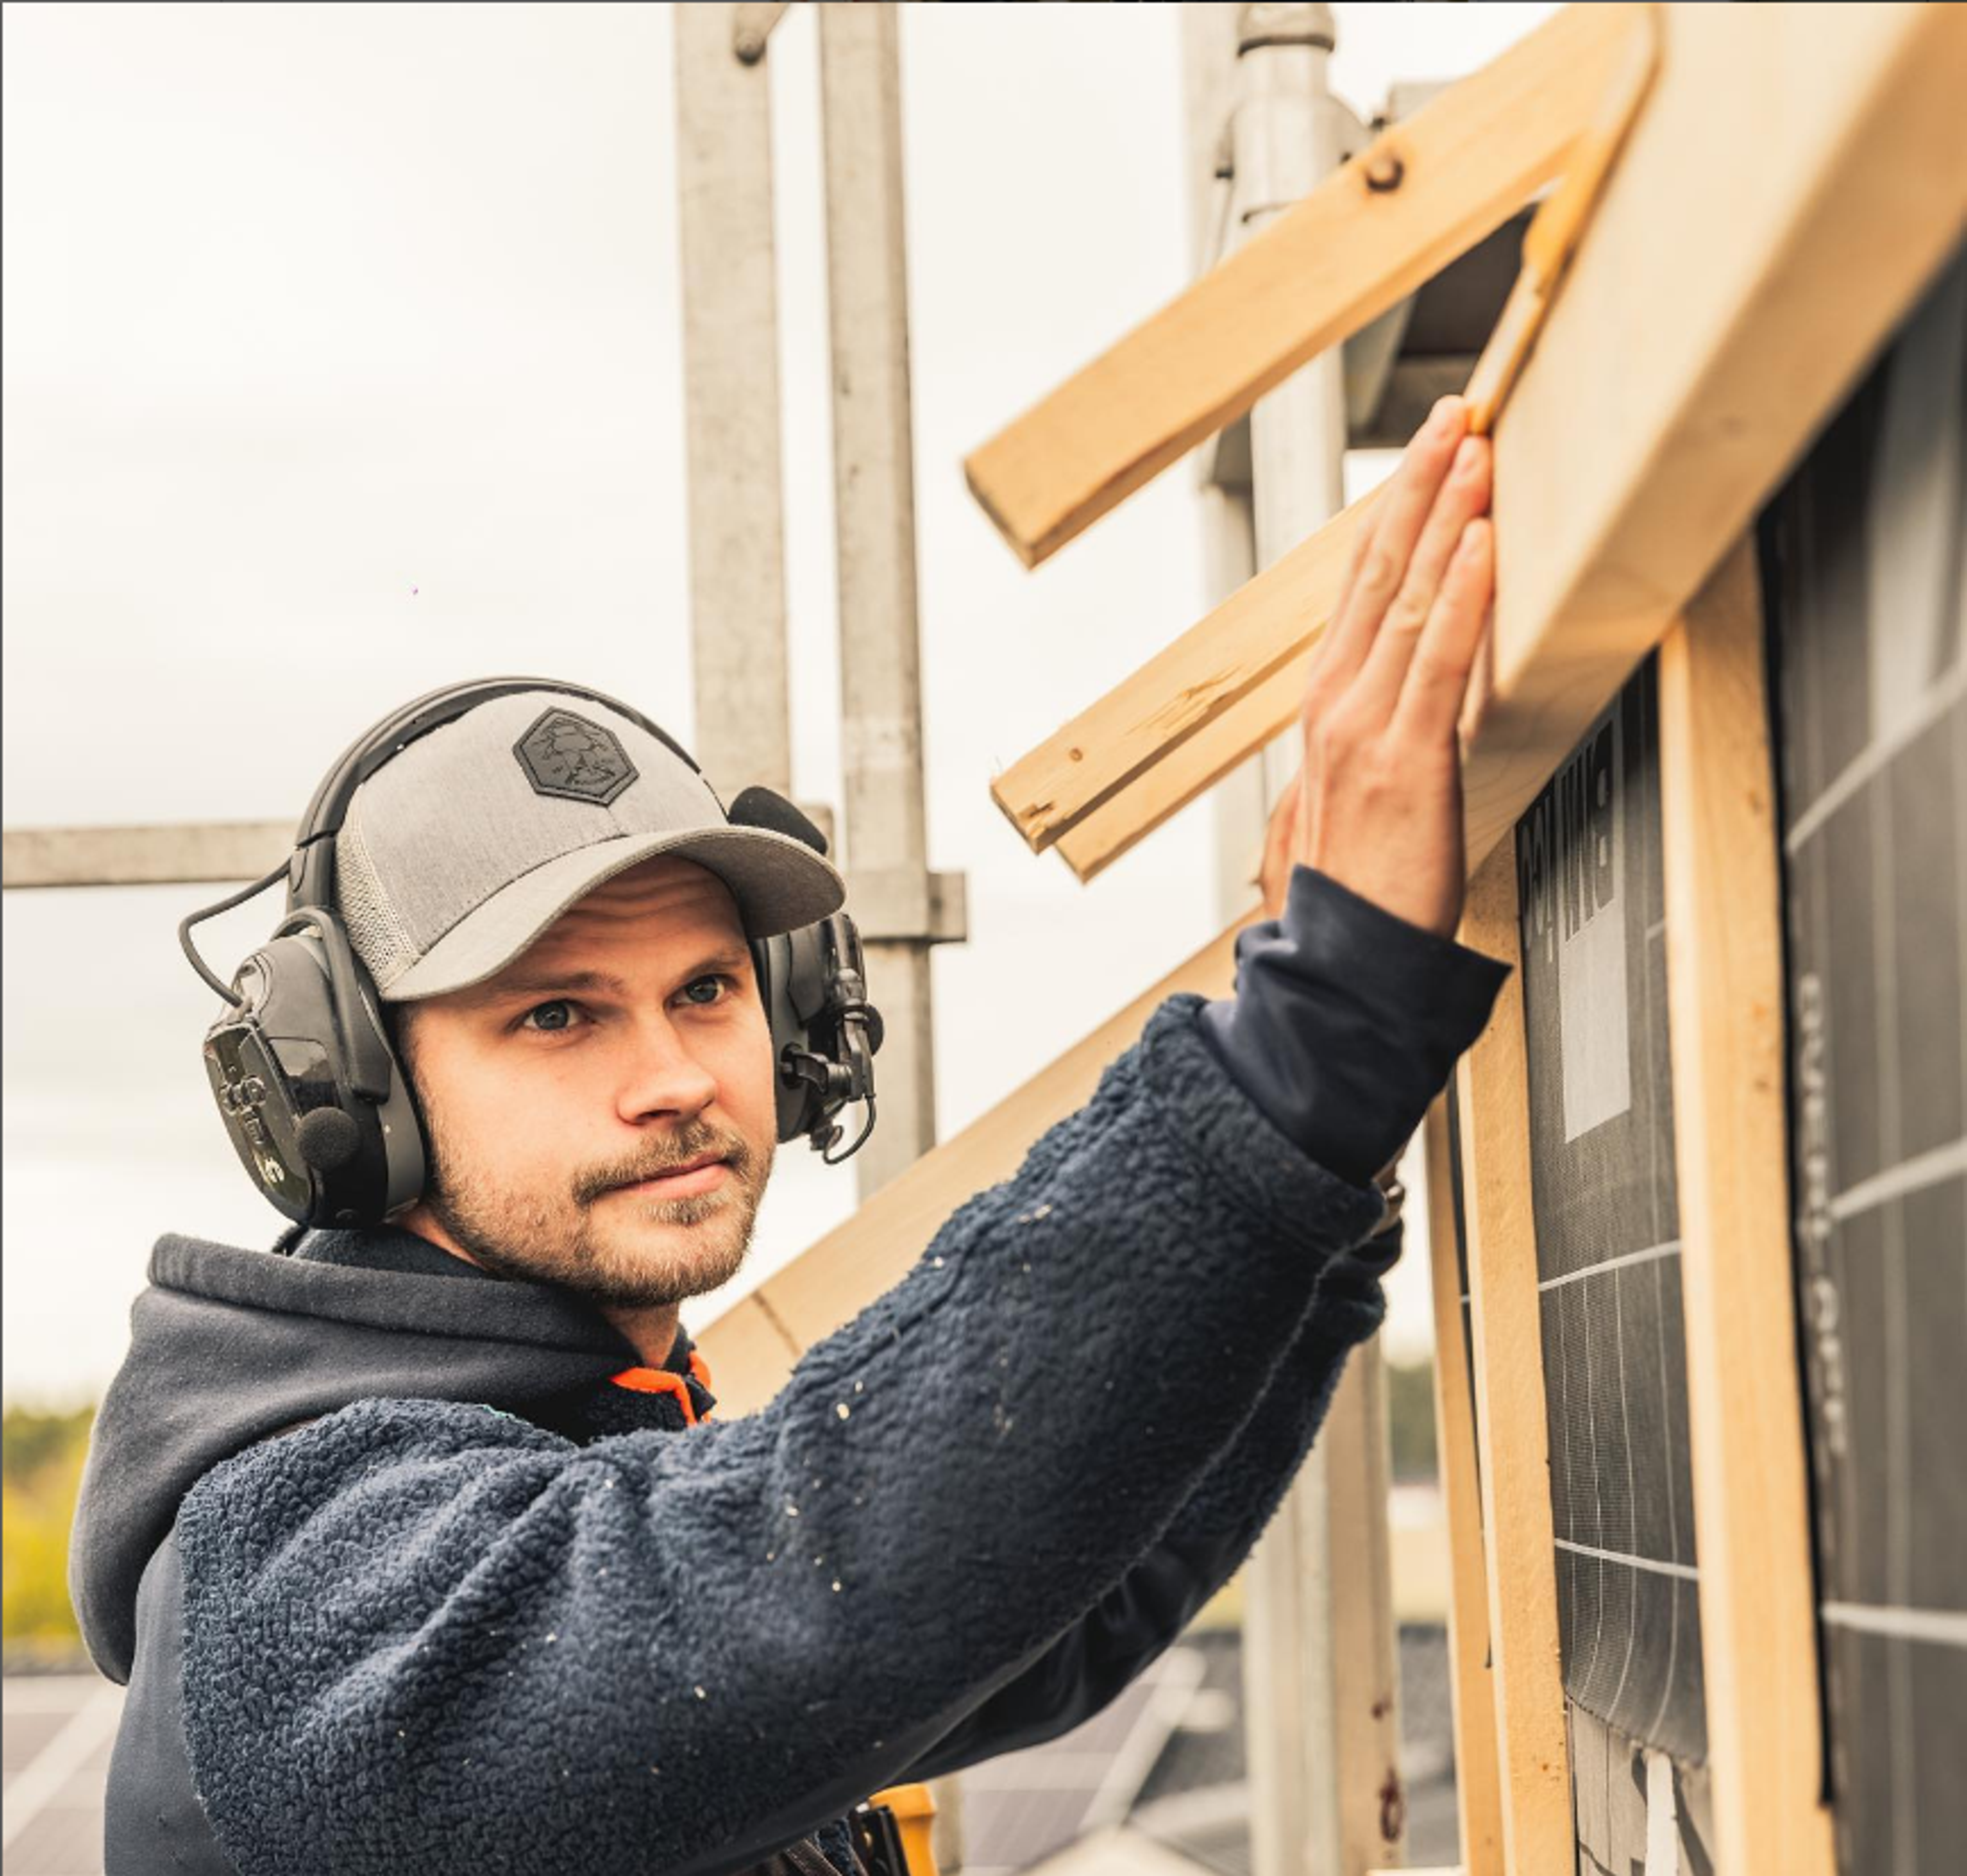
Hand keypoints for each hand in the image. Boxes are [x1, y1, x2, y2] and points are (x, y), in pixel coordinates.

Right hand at [1271, 394, 1494, 938]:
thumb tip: (1371, 731)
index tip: (1424, 461)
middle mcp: (1336, 708)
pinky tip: (1484, 542)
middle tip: (1451, 415)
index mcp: (1325, 714)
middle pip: (1377, 576)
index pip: (1359, 596)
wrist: (1337, 971)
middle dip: (1415, 489)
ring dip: (1442, 517)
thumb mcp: (1338, 810)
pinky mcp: (1407, 760)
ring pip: (1406, 601)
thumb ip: (1356, 756)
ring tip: (1472, 448)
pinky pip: (1438, 661)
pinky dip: (1463, 595)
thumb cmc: (1349, 898)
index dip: (1393, 521)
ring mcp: (1365, 730)